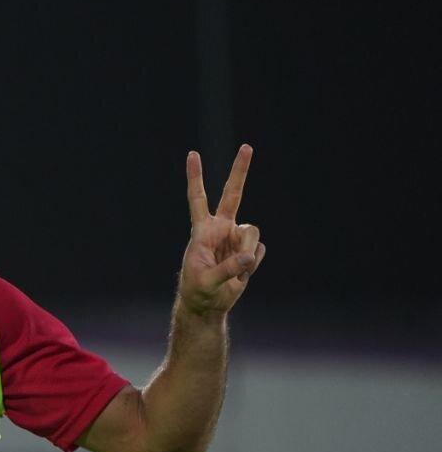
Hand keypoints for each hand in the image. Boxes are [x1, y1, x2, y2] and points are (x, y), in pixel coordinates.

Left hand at [178, 144, 265, 316]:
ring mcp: (236, 238)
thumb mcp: (207, 282)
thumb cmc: (198, 291)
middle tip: (248, 146)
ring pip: (252, 232)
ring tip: (235, 271)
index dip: (196, 177)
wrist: (208, 304)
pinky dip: (252, 266)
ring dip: (246, 252)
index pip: (198, 199)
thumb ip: (227, 268)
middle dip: (240, 171)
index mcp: (202, 230)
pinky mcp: (248, 250)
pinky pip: (258, 252)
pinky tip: (241, 275)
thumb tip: (249, 256)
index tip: (192, 154)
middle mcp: (221, 229)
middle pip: (233, 194)